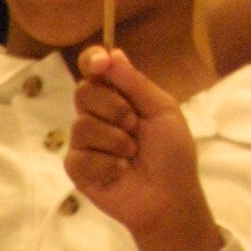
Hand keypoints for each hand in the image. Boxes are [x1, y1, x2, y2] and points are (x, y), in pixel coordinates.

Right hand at [66, 47, 223, 250]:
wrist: (169, 197)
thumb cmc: (172, 153)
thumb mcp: (162, 111)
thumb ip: (135, 83)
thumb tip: (112, 53)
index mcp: (119, 96)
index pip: (94, 69)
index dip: (92, 60)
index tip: (99, 63)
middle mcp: (98, 114)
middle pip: (83, 92)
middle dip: (113, 107)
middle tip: (134, 124)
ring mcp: (85, 142)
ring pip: (81, 125)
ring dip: (115, 141)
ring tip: (132, 154)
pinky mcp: (78, 168)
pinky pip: (78, 156)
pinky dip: (106, 164)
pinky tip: (120, 171)